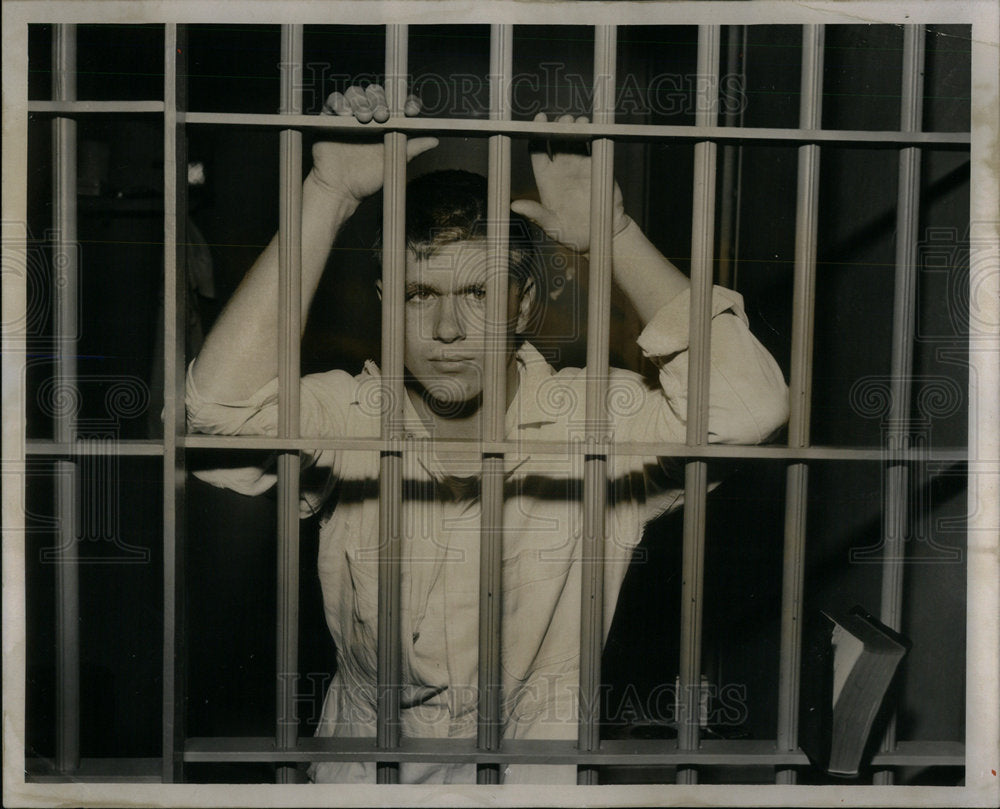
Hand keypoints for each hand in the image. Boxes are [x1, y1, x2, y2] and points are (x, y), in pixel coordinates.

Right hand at [310, 84, 437, 201]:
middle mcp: (369, 116)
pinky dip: (340, 103)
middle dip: (380, 100)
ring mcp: (349, 115)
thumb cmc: (367, 179)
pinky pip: (334, 100)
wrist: (341, 190)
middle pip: (376, 93)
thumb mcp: (393, 162)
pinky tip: (345, 114)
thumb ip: (412, 148)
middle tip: (382, 116)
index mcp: (386, 124)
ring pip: (356, 93)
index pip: (398, 104)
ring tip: (364, 119)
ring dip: (361, 101)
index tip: (411, 110)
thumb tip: (435, 139)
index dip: (406, 102)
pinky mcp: (330, 117)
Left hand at [511, 113, 627, 252]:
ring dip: (572, 127)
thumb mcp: (553, 228)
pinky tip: (588, 126)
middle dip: (555, 126)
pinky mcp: (595, 166)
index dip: (535, 136)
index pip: (538, 153)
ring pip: (572, 140)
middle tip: (560, 119)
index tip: (537, 123)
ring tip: (574, 120)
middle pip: (554, 141)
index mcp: (547, 181)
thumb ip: (536, 215)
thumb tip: (514, 206)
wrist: (603, 237)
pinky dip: (589, 134)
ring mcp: (578, 167)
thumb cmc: (575, 237)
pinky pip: (590, 146)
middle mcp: (561, 171)